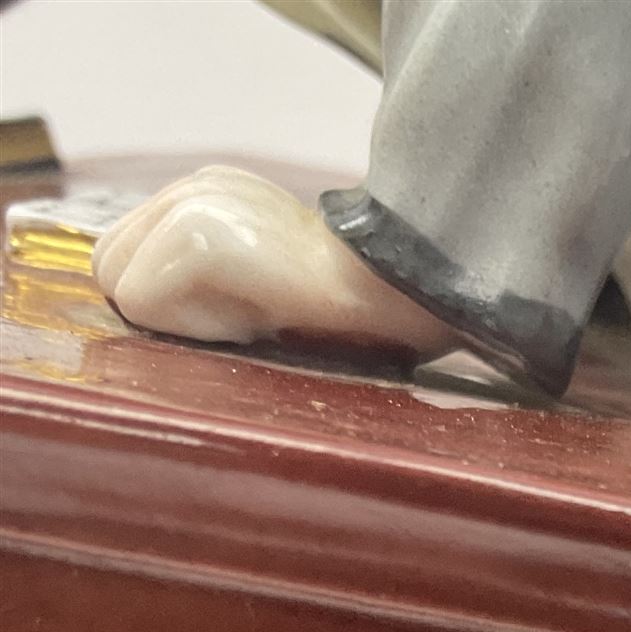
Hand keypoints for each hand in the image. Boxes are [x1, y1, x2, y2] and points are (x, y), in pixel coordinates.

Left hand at [93, 166, 456, 362]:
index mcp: (209, 195)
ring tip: (256, 312)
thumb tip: (163, 308)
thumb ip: (213, 277)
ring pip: (124, 287)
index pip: (128, 257)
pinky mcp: (196, 237)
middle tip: (250, 314)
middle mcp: (192, 188)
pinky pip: (145, 303)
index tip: (249, 310)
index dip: (177, 302)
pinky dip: (196, 325)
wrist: (401, 294)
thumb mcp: (267, 279)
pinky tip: (257, 316)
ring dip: (184, 317)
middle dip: (167, 306)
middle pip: (110, 266)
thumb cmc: (352, 312)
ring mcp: (191, 206)